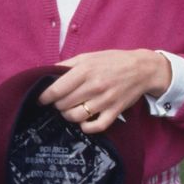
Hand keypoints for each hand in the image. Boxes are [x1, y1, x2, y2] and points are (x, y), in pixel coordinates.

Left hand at [36, 49, 170, 133]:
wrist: (142, 69)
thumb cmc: (112, 61)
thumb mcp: (88, 56)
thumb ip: (66, 64)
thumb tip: (46, 72)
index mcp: (85, 70)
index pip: (57, 89)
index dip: (45, 97)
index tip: (41, 99)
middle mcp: (94, 86)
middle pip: (64, 104)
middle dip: (57, 105)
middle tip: (58, 103)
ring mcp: (105, 101)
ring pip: (76, 117)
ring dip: (68, 116)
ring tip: (69, 110)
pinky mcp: (115, 112)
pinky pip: (95, 127)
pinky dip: (85, 127)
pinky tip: (83, 121)